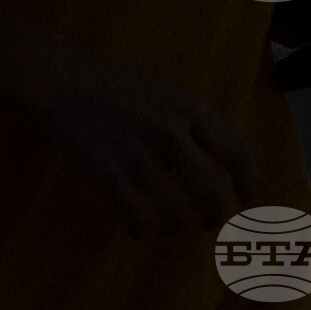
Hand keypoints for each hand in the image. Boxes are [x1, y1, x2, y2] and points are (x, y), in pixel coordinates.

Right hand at [22, 41, 262, 237]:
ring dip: (177, 227)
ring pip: (176, 214)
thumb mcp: (165, 91)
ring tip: (170, 225)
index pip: (236, 150)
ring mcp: (138, 154)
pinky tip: (137, 227)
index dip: (248, 180)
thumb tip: (216, 163)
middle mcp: (169, 131)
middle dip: (216, 215)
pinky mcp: (109, 174)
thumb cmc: (117, 84)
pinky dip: (141, 230)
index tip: (246, 196)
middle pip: (212, 190)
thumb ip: (192, 122)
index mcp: (188, 107)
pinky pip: (137, 219)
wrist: (62, 78)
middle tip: (209, 222)